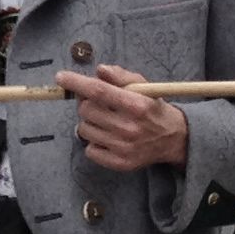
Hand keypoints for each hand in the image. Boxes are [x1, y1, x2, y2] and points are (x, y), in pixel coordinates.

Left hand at [61, 63, 190, 172]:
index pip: (99, 91)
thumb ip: (120, 76)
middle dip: (86, 103)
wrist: (173, 139)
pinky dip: (94, 141)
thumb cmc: (153, 108)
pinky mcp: (119, 163)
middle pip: (86, 110)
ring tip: (105, 120)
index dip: (77, 83)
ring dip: (89, 122)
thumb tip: (99, 70)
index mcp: (136, 105)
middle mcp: (129, 128)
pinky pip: (89, 150)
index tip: (61, 77)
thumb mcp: (143, 86)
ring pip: (84, 130)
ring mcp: (123, 148)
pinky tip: (107, 136)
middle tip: (97, 103)